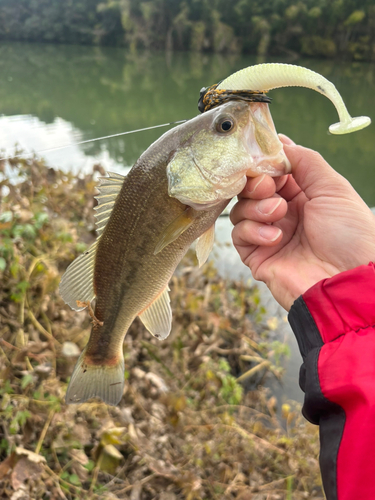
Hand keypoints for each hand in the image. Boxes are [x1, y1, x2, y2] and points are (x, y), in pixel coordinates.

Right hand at [230, 135, 374, 309]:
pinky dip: (253, 230)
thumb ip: (305, 161)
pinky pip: (239, 235)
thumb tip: (279, 141)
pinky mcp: (257, 256)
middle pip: (250, 189)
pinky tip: (275, 237)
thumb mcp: (333, 188)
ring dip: (256, 207)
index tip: (263, 160)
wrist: (346, 281)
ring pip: (240, 209)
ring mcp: (268, 234)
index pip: (271, 172)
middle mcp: (283, 213)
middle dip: (256, 184)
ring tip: (279, 214)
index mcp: (302, 195)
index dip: (265, 164)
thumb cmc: (349, 235)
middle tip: (268, 187)